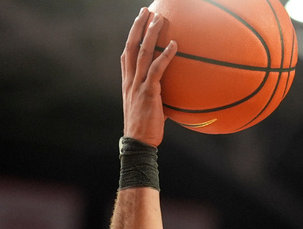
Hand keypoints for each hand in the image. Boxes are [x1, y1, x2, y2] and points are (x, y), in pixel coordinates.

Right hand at [121, 8, 176, 145]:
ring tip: (159, 19)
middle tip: (146, 11)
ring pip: (143, 53)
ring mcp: (138, 85)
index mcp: (128, 82)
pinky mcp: (148, 92)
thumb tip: (172, 96)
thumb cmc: (146, 128)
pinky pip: (157, 69)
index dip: (132, 37)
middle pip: (132, 46)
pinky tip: (174, 44)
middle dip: (138, 27)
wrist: (139, 142)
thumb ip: (156, 97)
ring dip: (151, 34)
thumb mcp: (149, 108)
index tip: (138, 23)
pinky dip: (165, 55)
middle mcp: (130, 80)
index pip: (127, 54)